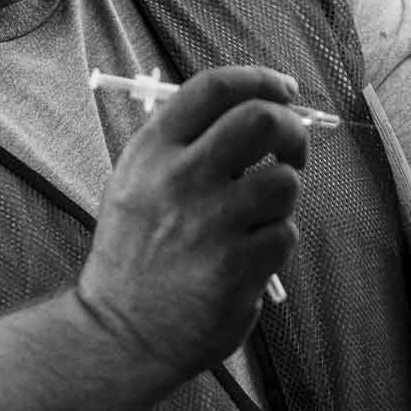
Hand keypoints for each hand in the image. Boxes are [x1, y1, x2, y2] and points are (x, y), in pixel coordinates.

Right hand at [76, 66, 307, 374]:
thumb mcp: (136, 183)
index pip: (214, 87)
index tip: (283, 91)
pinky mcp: (237, 266)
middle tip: (288, 150)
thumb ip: (184, 145)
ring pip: (285, 181)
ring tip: (257, 216)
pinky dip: (273, 242)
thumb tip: (256, 107)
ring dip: (283, 195)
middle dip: (291, 129)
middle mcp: (178, 179)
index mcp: (150, 153)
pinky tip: (244, 256)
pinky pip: (284, 234)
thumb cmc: (135, 253)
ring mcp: (209, 223)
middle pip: (261, 119)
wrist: (119, 330)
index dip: (260, 79)